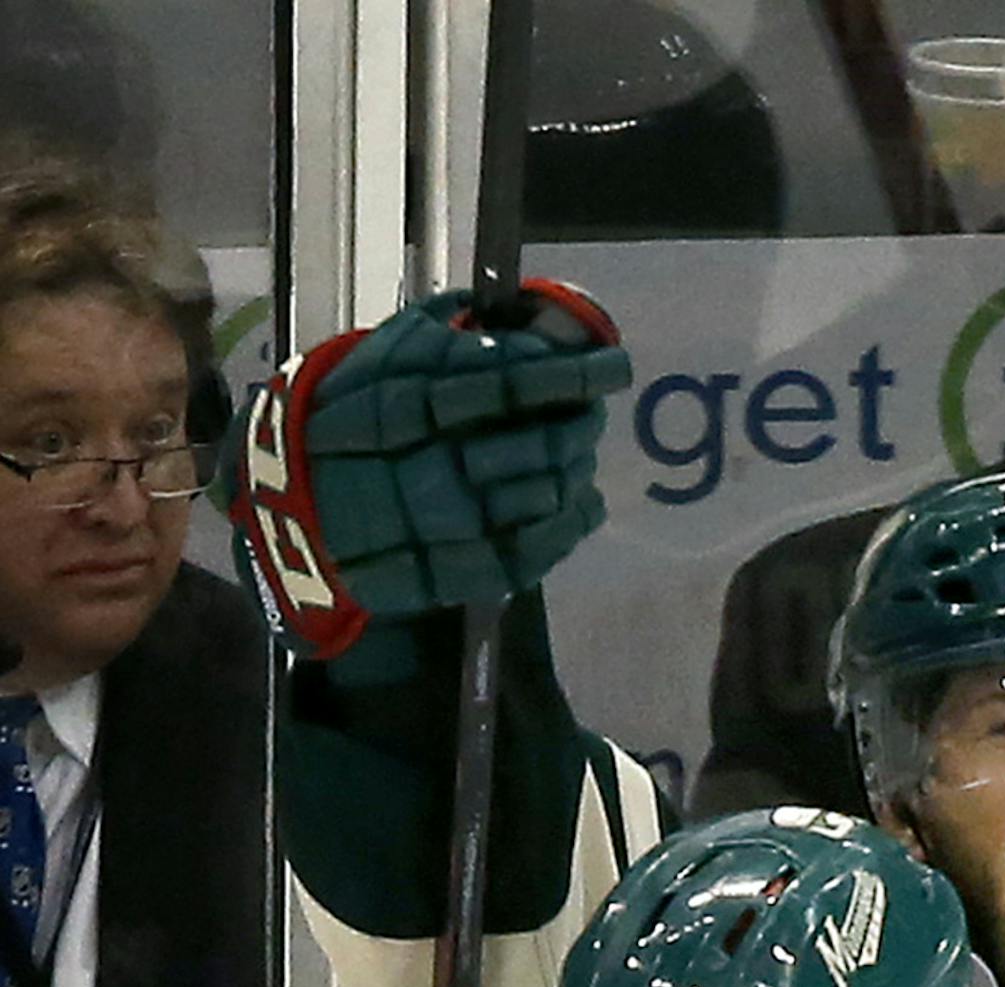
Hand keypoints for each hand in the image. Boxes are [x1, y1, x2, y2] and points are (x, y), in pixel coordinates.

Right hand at [221, 280, 632, 655]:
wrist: (298, 504)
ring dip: (576, 469)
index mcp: (416, 402)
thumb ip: (445, 330)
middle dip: (579, 425)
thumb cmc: (349, 416)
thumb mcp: (381, 358)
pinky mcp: (463, 571)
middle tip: (591, 412)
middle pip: (541, 445)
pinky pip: (540, 549)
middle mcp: (438, 464)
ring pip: (547, 496)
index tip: (615, 367)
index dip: (572, 376)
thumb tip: (515, 307)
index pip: (512, 384)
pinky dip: (573, 522)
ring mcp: (453, 525)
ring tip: (578, 451)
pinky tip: (582, 499)